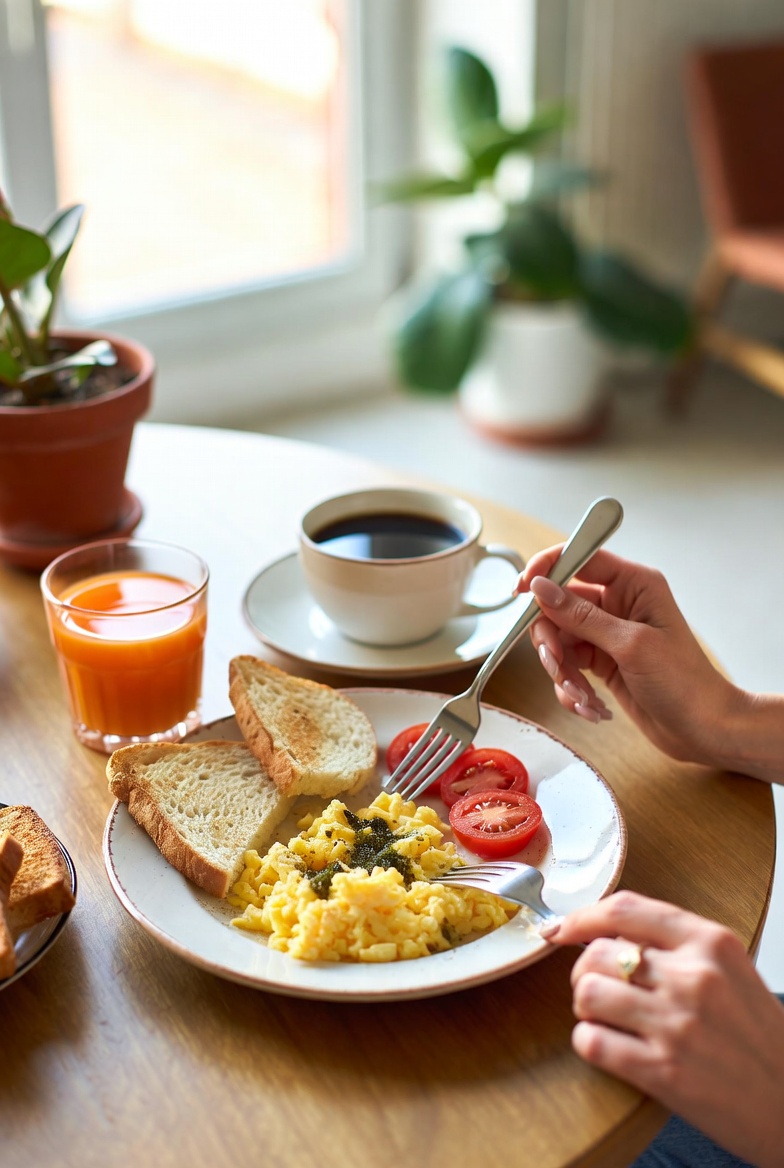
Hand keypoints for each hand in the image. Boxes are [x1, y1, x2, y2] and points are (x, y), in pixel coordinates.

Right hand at [516, 547, 746, 768]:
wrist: (703, 729)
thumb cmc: (684, 682)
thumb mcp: (630, 645)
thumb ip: (582, 616)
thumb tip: (541, 588)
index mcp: (634, 584)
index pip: (580, 558)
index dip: (547, 568)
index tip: (522, 590)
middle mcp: (618, 603)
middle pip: (558, 604)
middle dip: (552, 639)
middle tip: (556, 665)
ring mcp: (607, 634)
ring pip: (558, 639)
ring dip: (562, 672)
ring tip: (582, 697)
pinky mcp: (601, 662)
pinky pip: (567, 666)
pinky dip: (571, 689)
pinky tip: (591, 707)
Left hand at [542, 891, 783, 1166]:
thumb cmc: (760, 1039)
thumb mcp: (731, 971)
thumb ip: (677, 946)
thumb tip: (607, 933)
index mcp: (710, 944)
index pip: (624, 910)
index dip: (582, 917)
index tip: (560, 928)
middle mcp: (692, 978)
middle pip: (597, 953)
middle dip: (585, 972)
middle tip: (598, 990)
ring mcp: (676, 1025)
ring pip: (588, 994)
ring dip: (587, 1009)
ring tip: (608, 1020)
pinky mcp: (662, 1072)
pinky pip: (591, 1042)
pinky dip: (590, 1044)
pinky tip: (612, 1048)